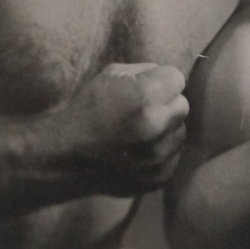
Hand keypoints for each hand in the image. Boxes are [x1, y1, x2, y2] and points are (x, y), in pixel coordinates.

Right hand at [65, 62, 188, 196]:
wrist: (67, 157)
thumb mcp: (111, 75)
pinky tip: (139, 150)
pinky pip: (174, 155)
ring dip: (166, 128)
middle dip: (166, 103)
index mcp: (146, 97)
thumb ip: (145, 70)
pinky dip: (161, 151)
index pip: (177, 78)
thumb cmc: (87, 110)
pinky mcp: (159, 177)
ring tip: (140, 131)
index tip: (147, 87)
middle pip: (182, 105)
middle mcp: (157, 127)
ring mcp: (159, 157)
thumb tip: (166, 76)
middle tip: (143, 109)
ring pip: (180, 131)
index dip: (161, 80)